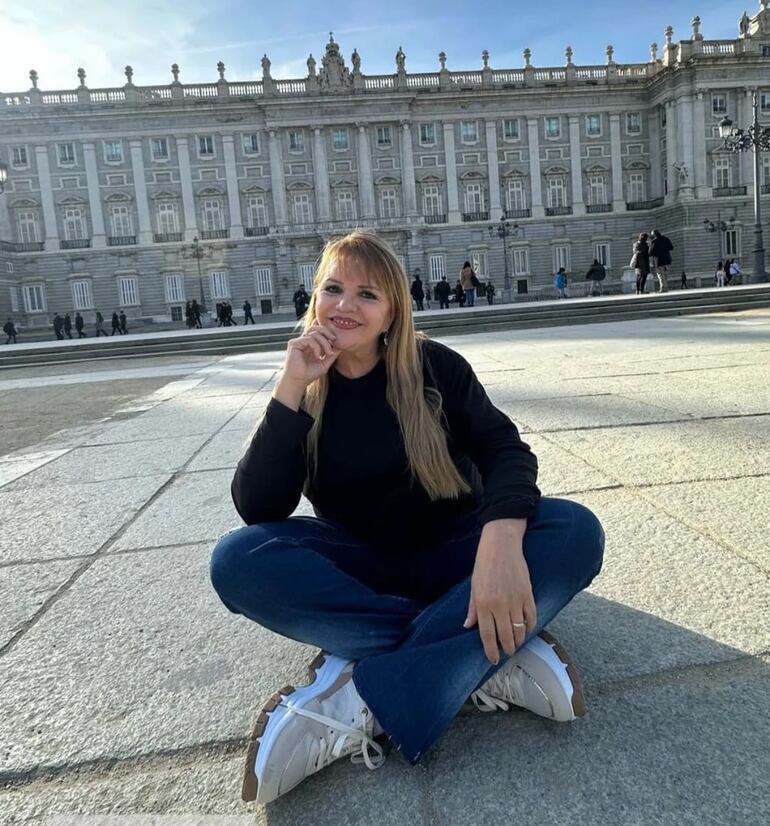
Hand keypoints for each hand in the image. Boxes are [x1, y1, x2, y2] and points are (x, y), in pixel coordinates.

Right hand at [282, 323, 340, 385]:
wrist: (299, 381)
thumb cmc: (309, 374)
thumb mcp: (325, 363)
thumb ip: (332, 354)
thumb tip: (341, 346)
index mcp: (309, 344)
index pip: (319, 331)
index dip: (328, 333)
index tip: (336, 341)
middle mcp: (303, 341)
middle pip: (316, 328)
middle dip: (327, 332)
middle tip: (334, 340)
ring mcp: (298, 341)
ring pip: (314, 333)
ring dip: (324, 342)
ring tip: (327, 353)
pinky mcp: (294, 343)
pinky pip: (309, 339)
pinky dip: (316, 347)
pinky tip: (318, 356)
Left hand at [464, 521, 535, 664]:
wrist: (502, 544)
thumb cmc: (484, 563)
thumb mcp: (474, 585)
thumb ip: (473, 608)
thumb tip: (467, 626)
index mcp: (483, 603)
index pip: (487, 634)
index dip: (490, 650)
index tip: (492, 659)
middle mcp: (500, 605)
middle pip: (505, 636)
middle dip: (506, 648)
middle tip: (507, 653)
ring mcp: (515, 599)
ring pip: (520, 629)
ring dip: (518, 640)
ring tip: (516, 644)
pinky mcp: (528, 593)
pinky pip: (531, 616)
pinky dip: (530, 626)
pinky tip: (527, 629)